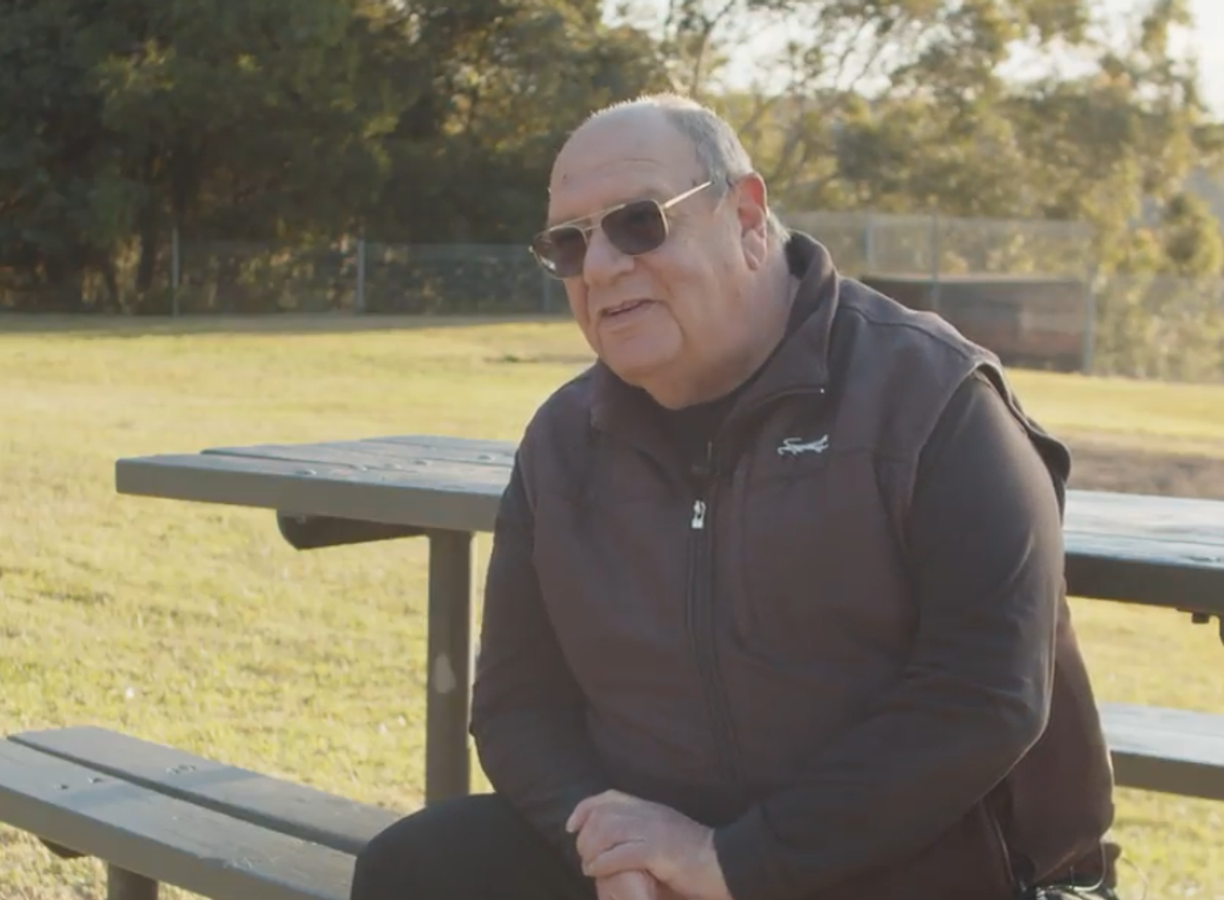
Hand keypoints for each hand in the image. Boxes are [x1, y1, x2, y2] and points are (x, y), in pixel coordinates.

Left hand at [567, 790, 732, 899]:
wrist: (725, 862)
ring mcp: (654, 830)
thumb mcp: (666, 832)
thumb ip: (642, 831)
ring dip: (591, 849)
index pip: (610, 797)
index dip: (585, 808)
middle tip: (583, 854)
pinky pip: (620, 854)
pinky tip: (596, 871)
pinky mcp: (658, 851)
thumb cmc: (696, 854)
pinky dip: (602, 862)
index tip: (571, 825)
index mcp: (651, 807)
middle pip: (604, 813)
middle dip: (585, 835)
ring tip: (588, 865)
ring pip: (608, 830)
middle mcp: (650, 813)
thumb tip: (613, 842)